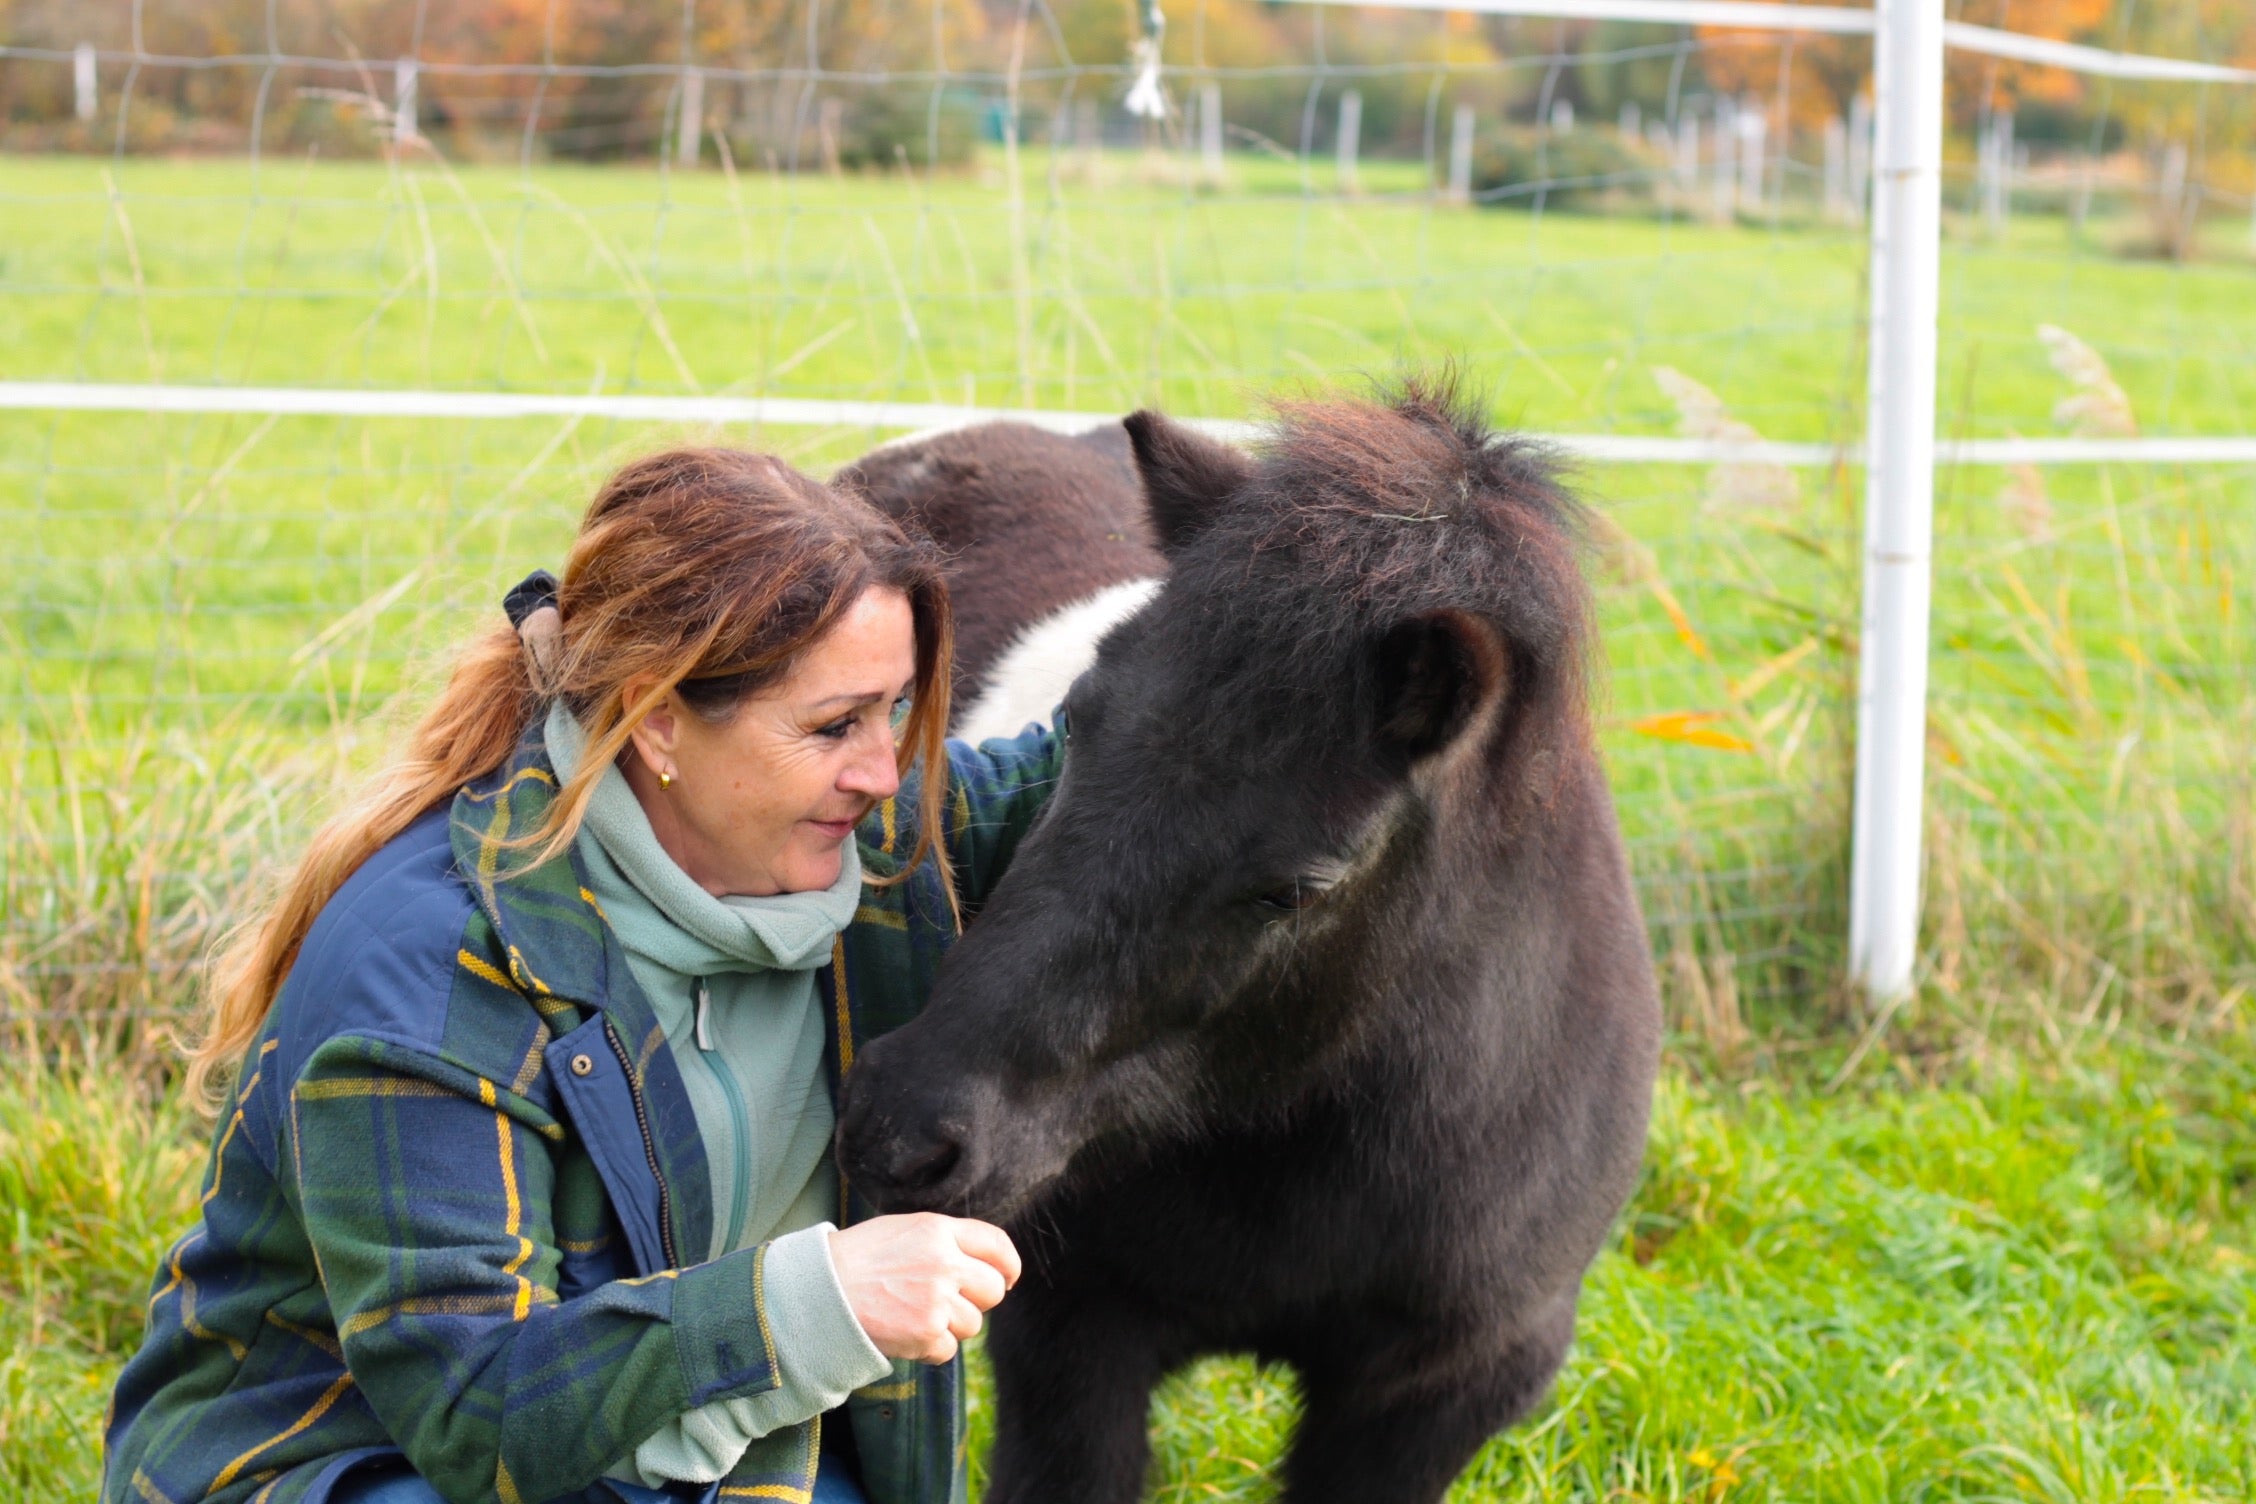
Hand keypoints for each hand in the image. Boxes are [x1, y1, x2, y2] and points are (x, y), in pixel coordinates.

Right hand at [827, 1213, 1021, 1363]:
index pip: (998, 1246)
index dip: (1008, 1265)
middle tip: (947, 1301)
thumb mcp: (904, 1230)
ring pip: (973, 1324)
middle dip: (977, 1299)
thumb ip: (945, 1240)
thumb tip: (986, 1264)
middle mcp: (944, 1263)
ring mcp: (936, 1300)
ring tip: (913, 1314)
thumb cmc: (859, 1259)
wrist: (819, 1291)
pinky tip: (904, 1332)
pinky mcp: (925, 1334)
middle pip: (993, 1289)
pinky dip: (930, 1348)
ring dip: (950, 1326)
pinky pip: (948, 1349)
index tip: (1007, 1277)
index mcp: (939, 1230)